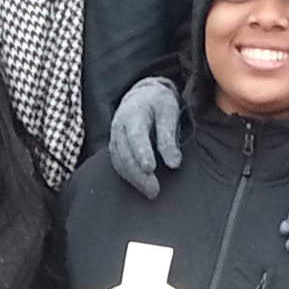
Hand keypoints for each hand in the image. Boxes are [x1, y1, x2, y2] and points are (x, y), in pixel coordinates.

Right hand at [102, 75, 183, 199]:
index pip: (136, 135)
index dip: (142, 152)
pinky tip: (141, 185)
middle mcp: (119, 126)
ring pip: (119, 161)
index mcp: (134, 113)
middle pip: (125, 153)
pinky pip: (118, 163)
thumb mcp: (169, 112)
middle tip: (154, 191)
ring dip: (134, 179)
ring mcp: (114, 137)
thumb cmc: (158, 104)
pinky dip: (128, 176)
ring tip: (151, 192)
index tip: (150, 168)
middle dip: (139, 173)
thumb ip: (169, 137)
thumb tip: (173, 164)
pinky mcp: (115, 146)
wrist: (141, 96)